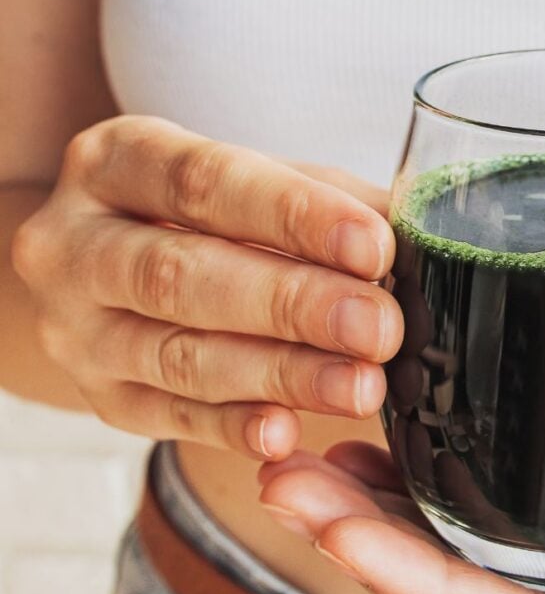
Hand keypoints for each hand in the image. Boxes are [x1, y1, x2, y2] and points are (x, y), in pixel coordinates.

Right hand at [11, 116, 403, 457]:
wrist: (112, 278)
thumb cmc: (212, 221)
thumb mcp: (261, 189)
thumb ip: (331, 204)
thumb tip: (419, 233)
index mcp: (117, 161)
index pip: (205, 182)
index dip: (293, 215)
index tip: (374, 246)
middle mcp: (75, 243)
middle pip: (183, 275)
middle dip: (292, 304)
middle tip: (378, 328)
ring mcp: (77, 329)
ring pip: (180, 356)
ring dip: (281, 374)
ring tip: (361, 387)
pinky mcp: (100, 398)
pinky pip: (169, 419)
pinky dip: (232, 428)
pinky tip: (287, 432)